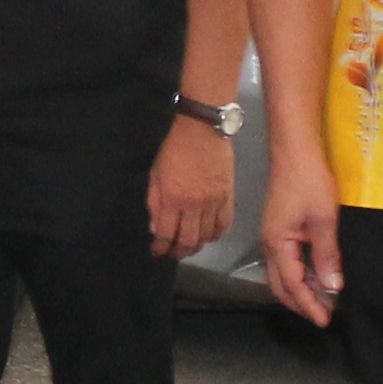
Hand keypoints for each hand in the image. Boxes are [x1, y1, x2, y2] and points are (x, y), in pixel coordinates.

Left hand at [148, 118, 233, 257]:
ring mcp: (213, 202)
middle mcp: (194, 205)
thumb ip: (154, 203)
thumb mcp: (155, 174)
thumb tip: (155, 228)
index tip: (157, 252)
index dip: (161, 248)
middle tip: (174, 253)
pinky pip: (224, 224)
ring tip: (190, 246)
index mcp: (172, 199)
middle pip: (188, 241)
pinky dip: (216, 235)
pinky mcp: (228, 197)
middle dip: (179, 252)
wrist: (203, 130)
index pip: (166, 234)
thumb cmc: (174, 149)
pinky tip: (209, 236)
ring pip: (207, 236)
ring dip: (197, 246)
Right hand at [257, 153, 342, 325]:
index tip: (326, 320)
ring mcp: (271, 236)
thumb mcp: (324, 220)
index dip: (309, 305)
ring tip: (322, 300)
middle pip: (280, 286)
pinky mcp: (278, 229)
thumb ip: (326, 255)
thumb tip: (333, 287)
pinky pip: (284, 262)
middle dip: (300, 304)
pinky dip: (298, 275)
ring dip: (299, 290)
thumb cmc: (310, 182)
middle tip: (323, 315)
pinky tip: (314, 276)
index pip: (293, 285)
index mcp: (277, 244)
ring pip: (281, 275)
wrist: (295, 151)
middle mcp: (269, 244)